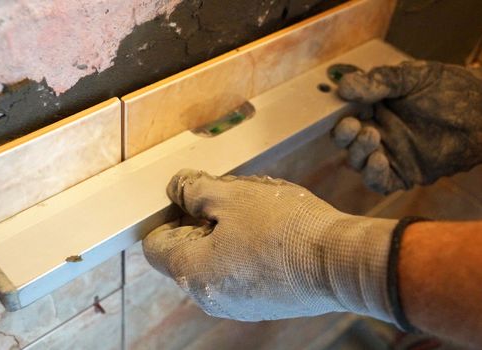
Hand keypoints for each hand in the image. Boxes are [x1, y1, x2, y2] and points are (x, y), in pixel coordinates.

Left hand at [143, 169, 397, 321]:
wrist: (341, 263)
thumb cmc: (285, 228)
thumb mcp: (233, 196)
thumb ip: (194, 190)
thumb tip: (176, 189)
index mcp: (191, 272)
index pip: (155, 246)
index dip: (166, 216)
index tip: (187, 198)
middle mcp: (207, 298)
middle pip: (185, 253)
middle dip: (199, 222)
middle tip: (228, 199)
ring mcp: (235, 305)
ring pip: (213, 261)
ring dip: (224, 234)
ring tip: (253, 214)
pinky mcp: (260, 305)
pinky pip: (237, 273)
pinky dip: (243, 251)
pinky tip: (270, 234)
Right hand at [333, 61, 481, 193]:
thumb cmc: (451, 90)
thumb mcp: (413, 76)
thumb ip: (380, 81)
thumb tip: (345, 85)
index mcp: (374, 108)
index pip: (345, 114)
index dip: (339, 112)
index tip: (341, 106)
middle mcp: (377, 131)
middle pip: (346, 140)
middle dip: (344, 134)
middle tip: (352, 124)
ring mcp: (389, 154)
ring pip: (357, 161)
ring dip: (357, 152)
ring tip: (371, 136)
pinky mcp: (403, 174)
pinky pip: (379, 181)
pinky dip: (373, 175)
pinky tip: (378, 160)